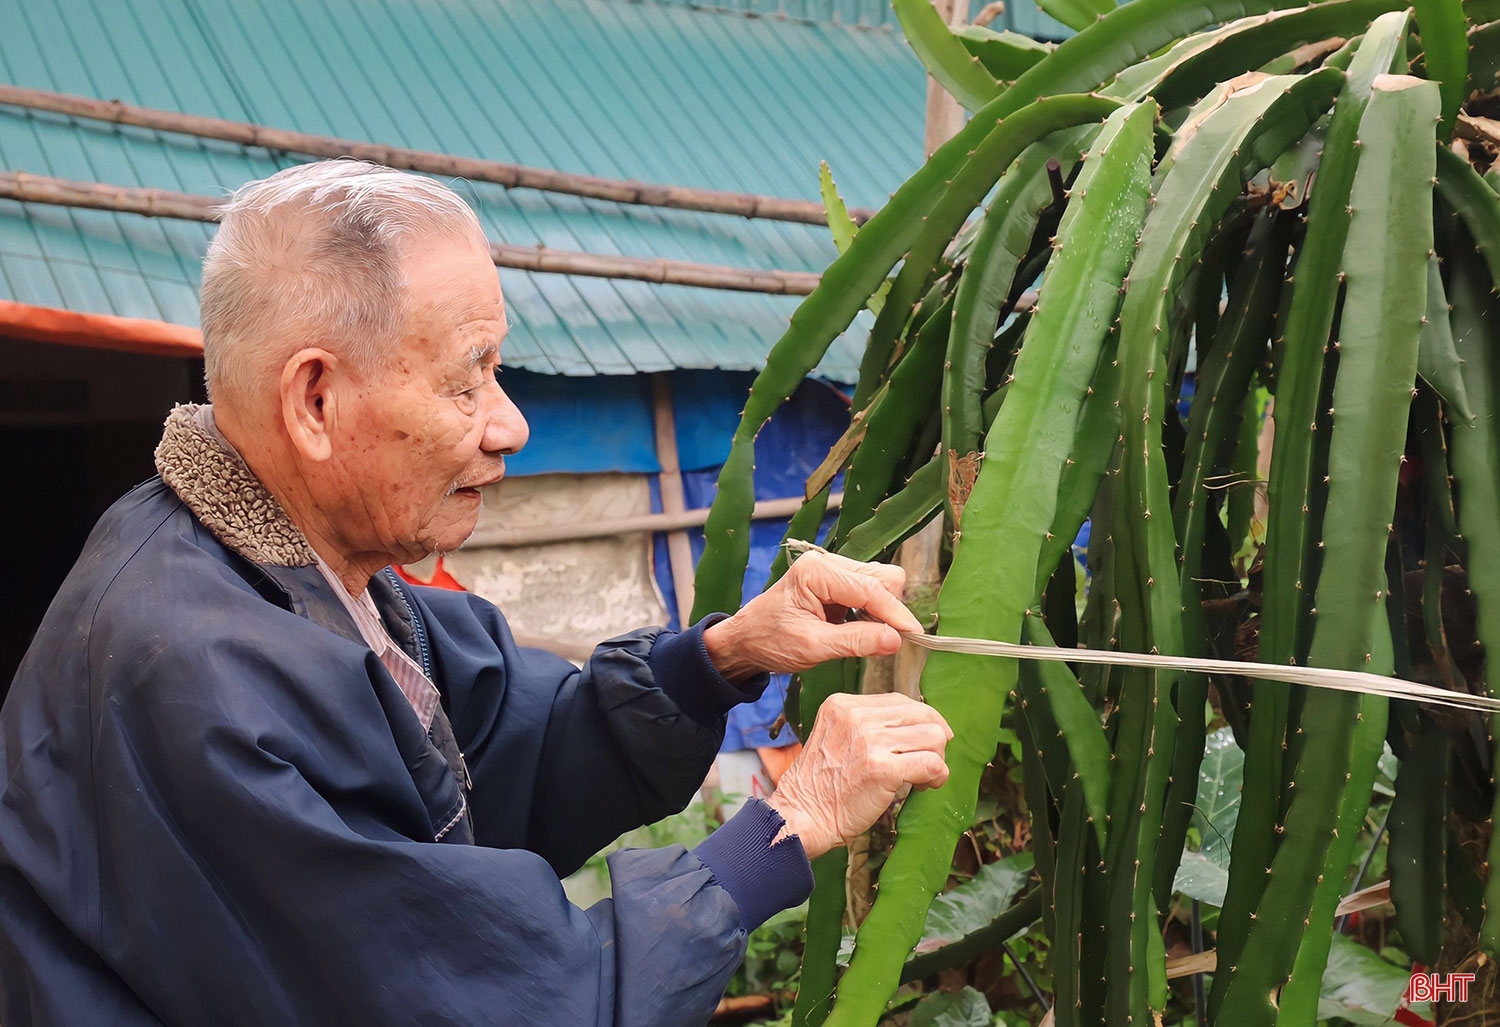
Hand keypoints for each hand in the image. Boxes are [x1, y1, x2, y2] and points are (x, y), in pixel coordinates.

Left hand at [702, 551, 922, 681]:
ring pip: (880, 582)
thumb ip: (855, 642)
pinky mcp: (837, 584)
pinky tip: (865, 630)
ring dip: (884, 610)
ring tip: (874, 638)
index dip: (895, 613)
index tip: (914, 636)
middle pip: (881, 578)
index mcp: (816, 572)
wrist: (745, 641)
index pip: (869, 589)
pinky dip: (875, 611)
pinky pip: (870, 591)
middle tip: (891, 641)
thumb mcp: (812, 647)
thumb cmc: (769, 641)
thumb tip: (895, 640)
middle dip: (891, 609)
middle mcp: (827, 563)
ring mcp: (833, 571)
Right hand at [766, 692, 950, 858]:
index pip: (900, 700)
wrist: (803, 816)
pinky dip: (937, 776)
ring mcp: (870, 741)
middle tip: (929, 761)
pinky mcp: (883, 768)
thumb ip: (867, 725)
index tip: (924, 740)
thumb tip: (916, 725)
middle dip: (934, 738)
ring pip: (933, 736)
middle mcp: (856, 716)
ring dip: (936, 759)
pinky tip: (925, 786)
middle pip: (921, 714)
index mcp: (843, 705)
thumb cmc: (822, 785)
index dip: (920, 720)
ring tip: (922, 777)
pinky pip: (932, 763)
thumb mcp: (836, 736)